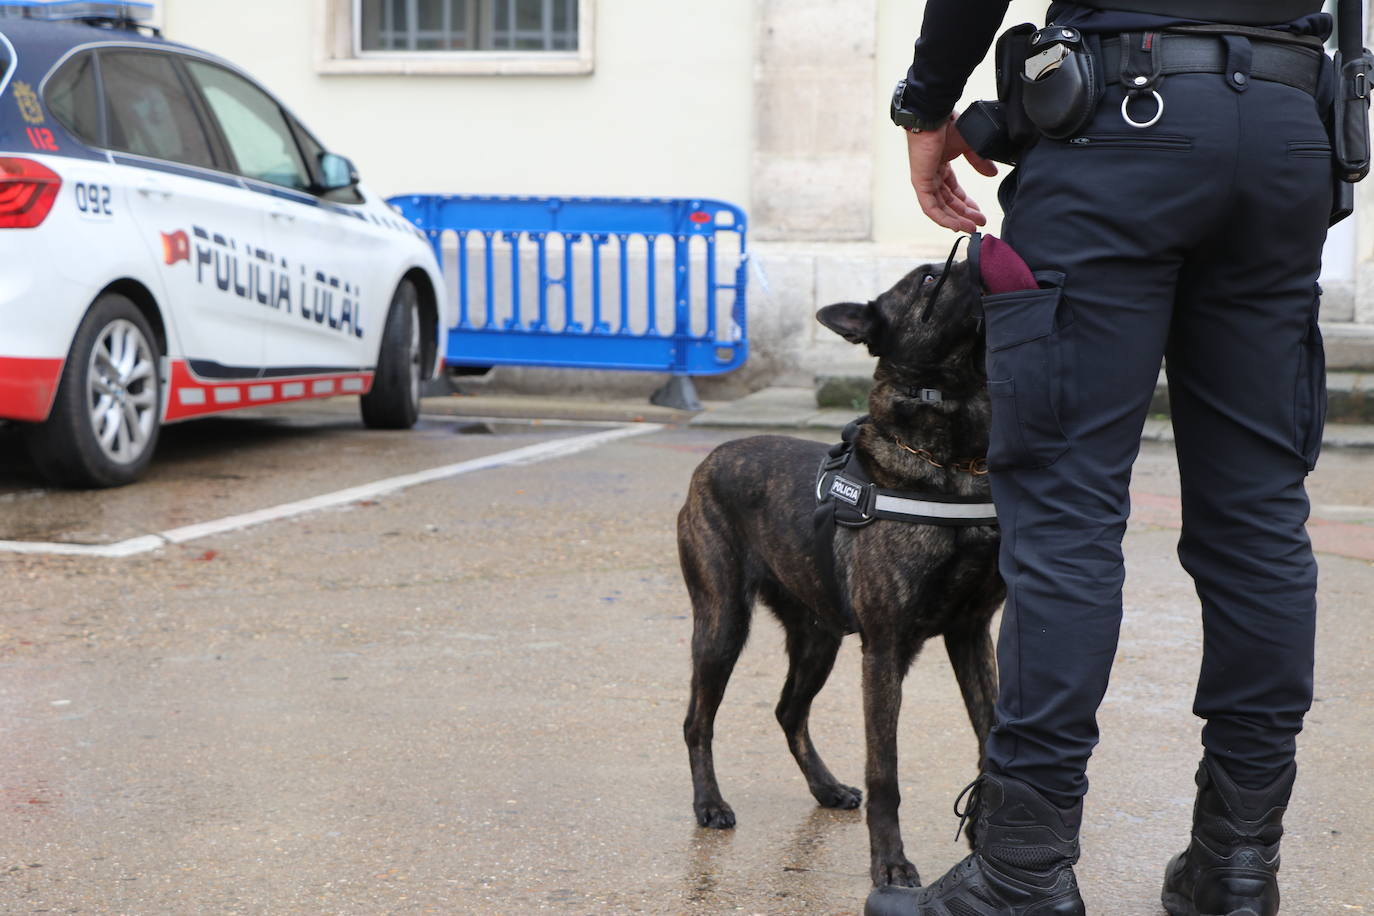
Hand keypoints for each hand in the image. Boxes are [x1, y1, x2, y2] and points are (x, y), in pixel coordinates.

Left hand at [905, 115, 998, 232]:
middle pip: (948, 201)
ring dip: (955, 219)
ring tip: (970, 229)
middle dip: (964, 214)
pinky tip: (956, 226)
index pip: (954, 191)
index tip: (980, 213)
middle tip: (979, 224)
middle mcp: (932, 174)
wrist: (934, 116)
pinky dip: (942, 218)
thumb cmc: (948, 124)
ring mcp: (925, 179)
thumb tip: (992, 174)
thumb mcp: (970, 146)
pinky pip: (930, 207)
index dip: (967, 204)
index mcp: (941, 165)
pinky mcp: (920, 183)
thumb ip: (980, 161)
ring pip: (940, 207)